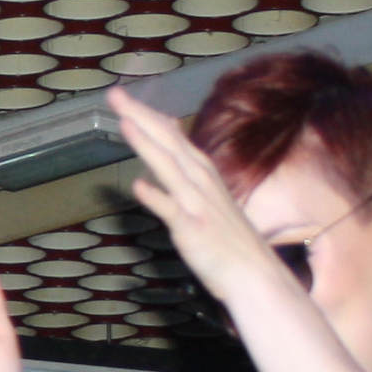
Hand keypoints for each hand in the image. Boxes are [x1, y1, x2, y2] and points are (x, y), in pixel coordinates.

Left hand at [105, 88, 289, 315]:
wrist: (256, 277)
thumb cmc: (230, 244)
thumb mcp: (206, 206)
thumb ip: (180, 186)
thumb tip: (150, 176)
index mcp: (204, 176)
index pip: (174, 139)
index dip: (150, 118)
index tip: (127, 99)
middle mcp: (201, 184)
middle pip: (169, 143)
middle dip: (142, 116)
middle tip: (115, 94)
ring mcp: (198, 205)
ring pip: (170, 167)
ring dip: (147, 143)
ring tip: (124, 120)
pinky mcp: (194, 230)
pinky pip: (173, 211)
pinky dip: (156, 196)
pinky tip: (138, 184)